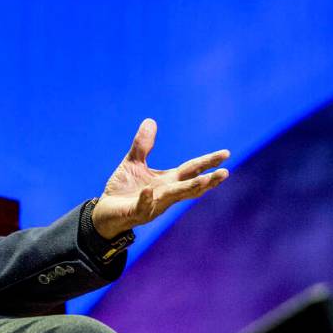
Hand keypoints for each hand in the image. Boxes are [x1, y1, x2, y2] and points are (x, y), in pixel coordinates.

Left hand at [91, 118, 228, 238]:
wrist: (105, 211)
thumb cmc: (123, 189)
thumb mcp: (133, 163)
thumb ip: (143, 145)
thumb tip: (150, 120)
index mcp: (168, 181)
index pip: (192, 169)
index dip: (208, 162)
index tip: (226, 153)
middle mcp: (166, 193)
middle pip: (190, 186)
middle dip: (208, 180)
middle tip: (225, 173)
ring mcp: (153, 204)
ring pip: (174, 197)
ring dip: (189, 189)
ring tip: (204, 180)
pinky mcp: (136, 212)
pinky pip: (143, 206)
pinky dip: (146, 199)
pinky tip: (147, 191)